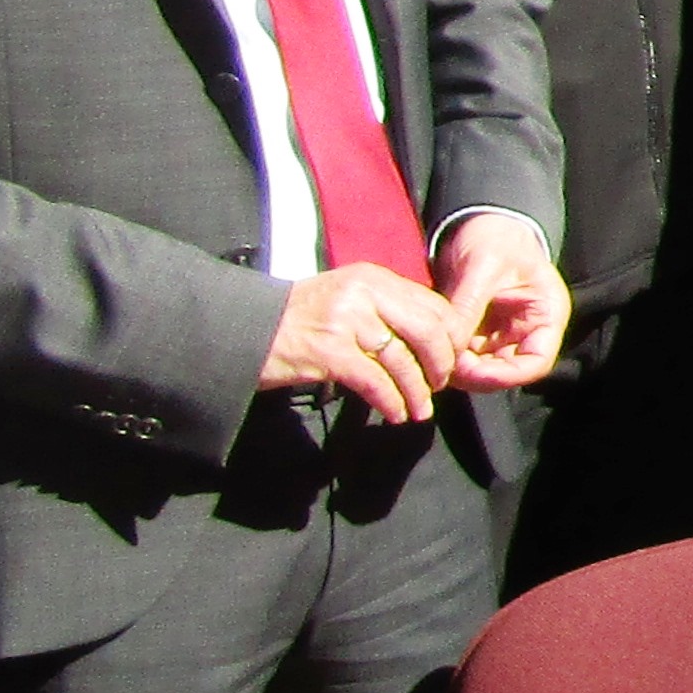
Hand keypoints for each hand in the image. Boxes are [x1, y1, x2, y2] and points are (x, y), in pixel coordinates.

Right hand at [260, 264, 464, 424]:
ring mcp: (345, 320)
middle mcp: (363, 293)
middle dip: (441, 364)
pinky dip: (391, 401)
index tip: (451, 362)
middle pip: (428, 330)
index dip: (450, 338)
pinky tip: (395, 414)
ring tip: (419, 410)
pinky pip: (375, 381)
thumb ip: (388, 312)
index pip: (433, 305)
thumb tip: (437, 343)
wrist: (242, 328)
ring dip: (416, 392)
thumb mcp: (349, 301)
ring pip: (402, 360)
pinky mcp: (328, 351)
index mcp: (373, 278)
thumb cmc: (301, 320)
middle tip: (438, 387)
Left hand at [434, 213, 572, 391]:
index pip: (534, 363)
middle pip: (506, 371)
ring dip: (458, 366)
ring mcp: (503, 332)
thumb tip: (449, 346)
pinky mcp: (480, 331)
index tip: (467, 369)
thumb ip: (470, 307)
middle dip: (475, 373)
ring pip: (483, 366)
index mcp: (546, 316)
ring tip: (433, 353)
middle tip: (441, 363)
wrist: (480, 220)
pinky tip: (431, 345)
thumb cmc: (495, 237)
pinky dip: (448, 353)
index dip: (503, 375)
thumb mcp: (484, 267)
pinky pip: (465, 353)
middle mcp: (527, 331)